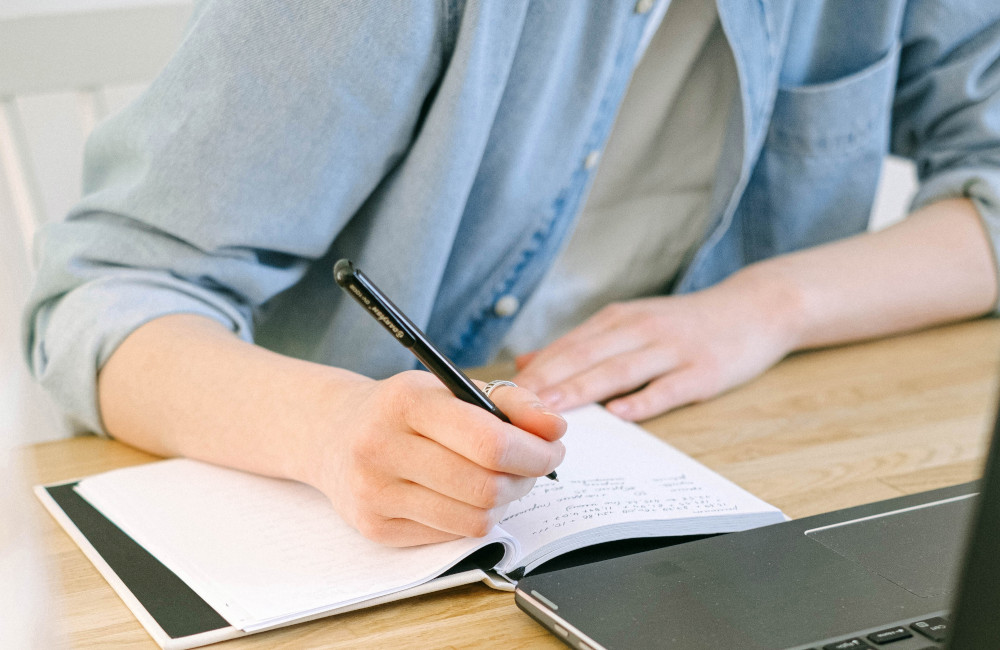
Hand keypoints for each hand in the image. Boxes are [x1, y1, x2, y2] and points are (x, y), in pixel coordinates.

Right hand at [305, 371, 565, 546]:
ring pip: (474, 519)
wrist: (332, 434)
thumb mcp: (450, 388)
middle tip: (532, 466)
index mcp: (406, 402)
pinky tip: (463, 495)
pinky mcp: (376, 528)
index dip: (534, 452)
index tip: (552, 448)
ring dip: (503, 502)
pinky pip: (452, 536)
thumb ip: (510, 401)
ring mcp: (375, 493)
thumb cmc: (403, 410)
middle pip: (486, 487)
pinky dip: (472, 517)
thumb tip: (555, 428)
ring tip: (500, 480)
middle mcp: (382, 448)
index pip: (489, 442)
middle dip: (526, 479)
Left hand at [512, 270, 799, 420]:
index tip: (502, 394)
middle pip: (586, 356)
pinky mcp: (703, 370)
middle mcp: (640, 329)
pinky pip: (669, 387)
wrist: (755, 307)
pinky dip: (644, 400)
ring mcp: (673, 349)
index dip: (534, 371)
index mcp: (618, 320)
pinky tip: (621, 414)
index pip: (568, 346)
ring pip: (620, 370)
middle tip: (513, 406)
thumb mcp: (630, 323)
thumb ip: (580, 344)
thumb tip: (525, 364)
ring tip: (552, 410)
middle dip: (547, 382)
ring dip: (583, 389)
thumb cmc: (685, 323)